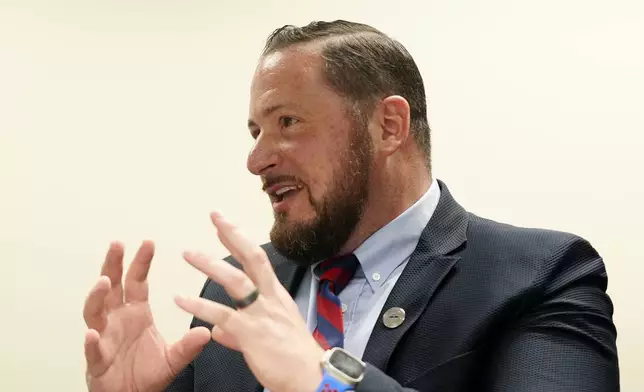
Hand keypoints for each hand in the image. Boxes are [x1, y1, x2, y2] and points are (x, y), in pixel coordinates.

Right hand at [83, 241, 210, 391]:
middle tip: (117, 245)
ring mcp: (104, 338)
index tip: (148, 242)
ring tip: (104, 282)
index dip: (141, 262)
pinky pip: (92, 350)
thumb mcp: (174, 359)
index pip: (136, 282)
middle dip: (113, 265)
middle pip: (111, 287)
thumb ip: (188, 346)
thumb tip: (206, 332)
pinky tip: (92, 334)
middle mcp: (117, 320)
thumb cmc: (147, 375)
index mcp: (136, 314)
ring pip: (94, 312)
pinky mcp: (97, 361)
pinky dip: (91, 342)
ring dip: (96, 296)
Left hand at [175, 212, 324, 391]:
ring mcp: (262, 314)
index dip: (240, 240)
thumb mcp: (270, 337)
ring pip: (236, 281)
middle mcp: (271, 299)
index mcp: (276, 296)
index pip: (258, 260)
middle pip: (252, 259)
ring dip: (210, 265)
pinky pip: (223, 315)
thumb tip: (220, 330)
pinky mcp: (251, 333)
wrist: (310, 378)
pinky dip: (200, 306)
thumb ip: (238, 332)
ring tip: (188, 254)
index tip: (224, 225)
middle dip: (233, 236)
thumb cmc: (293, 359)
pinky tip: (182, 300)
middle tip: (215, 217)